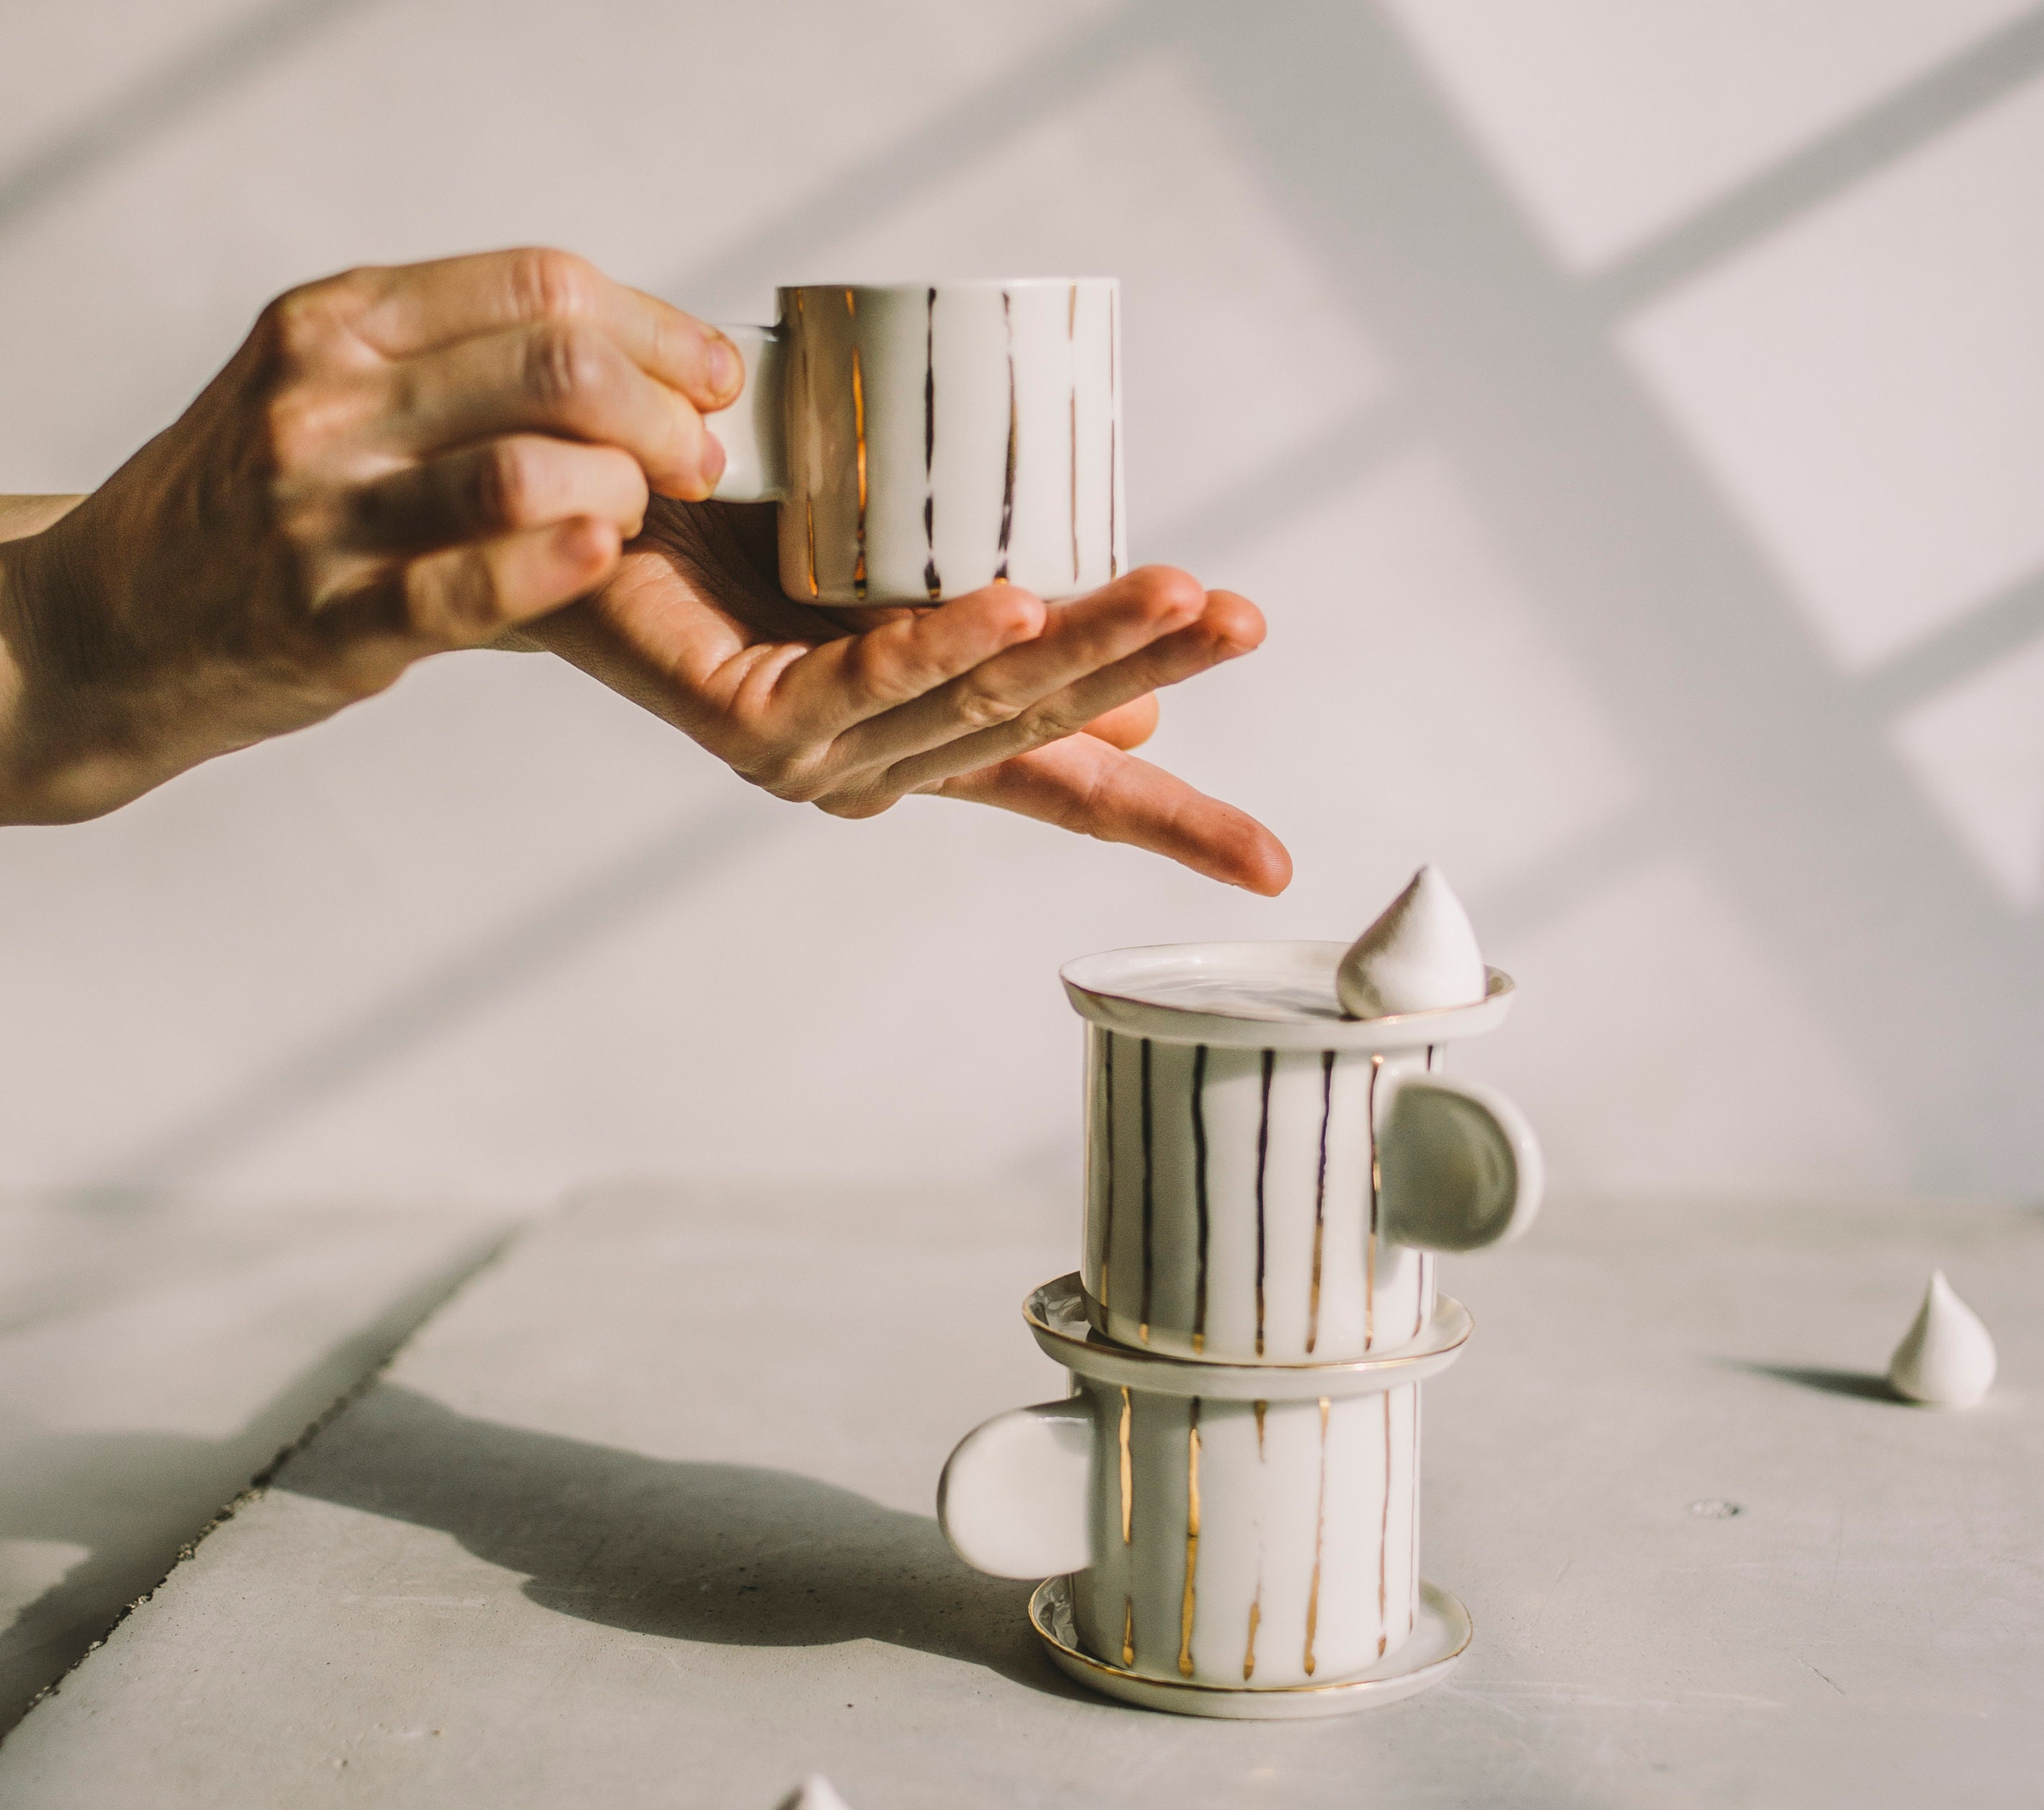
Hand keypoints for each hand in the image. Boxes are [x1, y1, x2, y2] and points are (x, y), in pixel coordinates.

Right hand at [0, 248, 735, 820]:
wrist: (121, 615)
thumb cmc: (262, 502)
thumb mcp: (329, 389)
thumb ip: (455, 368)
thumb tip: (639, 368)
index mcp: (340, 321)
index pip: (539, 287)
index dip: (655, 329)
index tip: (713, 377)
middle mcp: (325, 399)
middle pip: (552, 366)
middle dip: (663, 412)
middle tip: (703, 460)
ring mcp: (321, 510)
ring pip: (519, 469)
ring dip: (622, 490)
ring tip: (648, 516)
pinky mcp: (328, 619)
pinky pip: (458, 587)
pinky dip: (549, 567)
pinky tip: (606, 553)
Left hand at [524, 498, 1288, 892]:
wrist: (581, 521)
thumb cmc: (742, 544)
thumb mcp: (917, 585)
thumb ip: (1019, 642)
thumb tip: (1148, 718)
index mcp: (928, 742)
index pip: (1073, 784)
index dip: (1173, 823)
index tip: (1273, 865)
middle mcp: (883, 768)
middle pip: (1046, 727)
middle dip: (1152, 671)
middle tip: (1245, 616)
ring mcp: (820, 758)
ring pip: (979, 706)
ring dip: (1086, 646)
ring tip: (1179, 593)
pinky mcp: (755, 723)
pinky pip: (867, 680)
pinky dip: (946, 641)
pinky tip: (1020, 603)